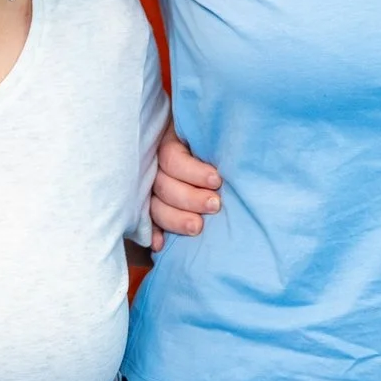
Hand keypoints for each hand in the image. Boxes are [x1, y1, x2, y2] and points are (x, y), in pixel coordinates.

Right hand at [148, 126, 219, 243]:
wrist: (214, 155)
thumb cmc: (221, 140)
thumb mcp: (214, 136)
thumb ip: (215, 142)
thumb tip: (232, 151)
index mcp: (169, 142)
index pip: (171, 158)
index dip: (192, 171)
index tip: (216, 180)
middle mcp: (157, 166)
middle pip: (163, 185)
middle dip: (189, 198)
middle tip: (215, 205)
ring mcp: (152, 188)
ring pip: (155, 206)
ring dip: (174, 219)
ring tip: (197, 227)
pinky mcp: (153, 208)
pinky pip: (148, 222)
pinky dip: (154, 234)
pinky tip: (160, 244)